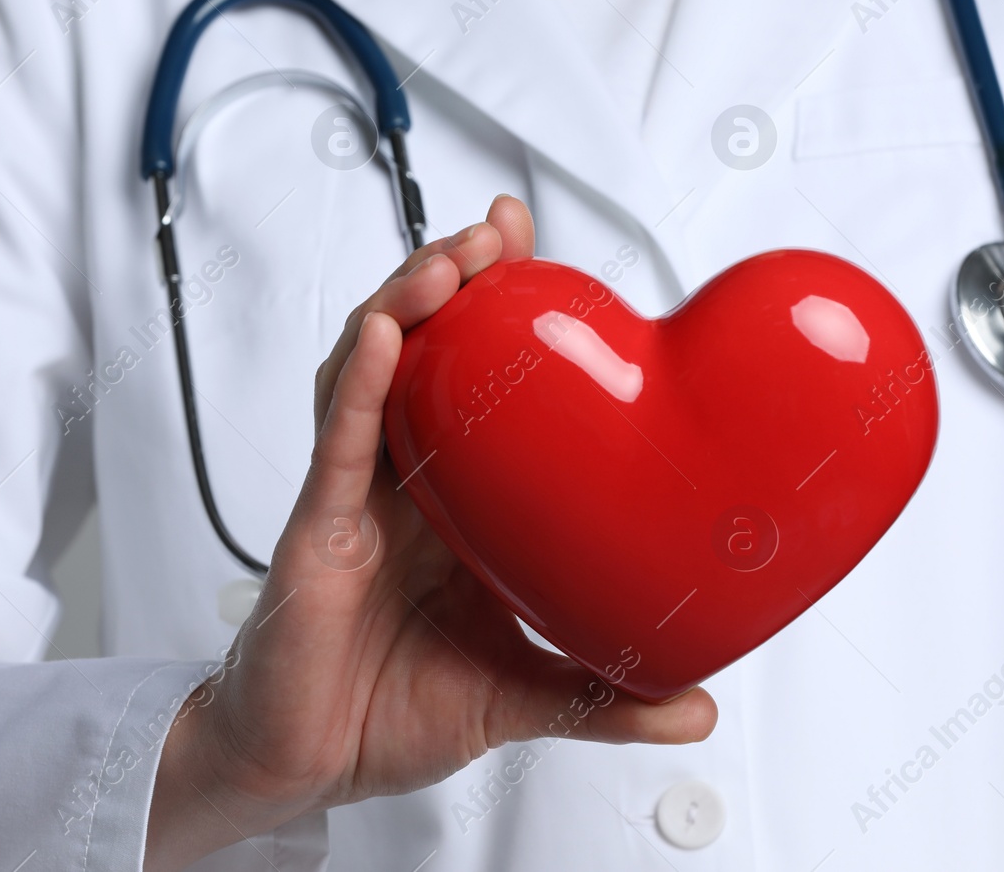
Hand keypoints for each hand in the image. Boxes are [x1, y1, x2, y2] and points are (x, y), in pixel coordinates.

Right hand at [146, 195, 715, 870]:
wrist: (306, 769)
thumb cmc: (391, 712)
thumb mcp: (522, 696)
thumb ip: (607, 696)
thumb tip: (698, 709)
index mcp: (457, 506)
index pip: (477, 384)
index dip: (499, 310)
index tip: (535, 246)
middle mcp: (405, 487)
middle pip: (421, 354)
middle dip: (452, 280)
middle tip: (497, 232)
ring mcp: (356, 500)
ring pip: (370, 376)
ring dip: (405, 309)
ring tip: (448, 263)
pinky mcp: (316, 532)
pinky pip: (336, 445)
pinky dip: (356, 386)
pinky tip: (380, 339)